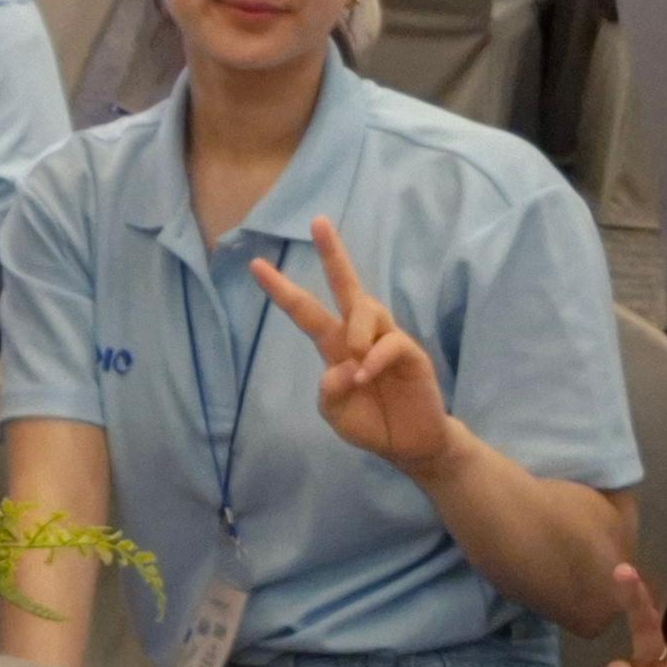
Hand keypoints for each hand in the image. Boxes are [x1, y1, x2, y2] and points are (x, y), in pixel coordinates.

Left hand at [254, 215, 453, 476]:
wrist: (409, 444)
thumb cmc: (371, 422)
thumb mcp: (336, 413)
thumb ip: (329, 393)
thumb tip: (339, 369)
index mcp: (335, 345)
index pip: (305, 310)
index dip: (281, 289)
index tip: (255, 264)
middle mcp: (360, 334)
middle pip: (346, 285)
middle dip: (332, 253)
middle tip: (318, 222)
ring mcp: (387, 340)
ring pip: (368, 308)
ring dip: (356, 328)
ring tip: (354, 353)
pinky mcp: (411, 354)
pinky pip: (392, 342)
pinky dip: (374, 358)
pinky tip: (366, 375)